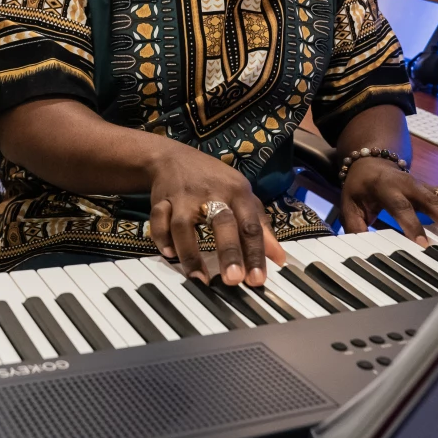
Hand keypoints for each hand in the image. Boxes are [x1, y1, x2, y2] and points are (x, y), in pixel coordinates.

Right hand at [148, 146, 285, 286]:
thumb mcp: (241, 195)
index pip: (250, 224)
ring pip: (184, 224)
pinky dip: (161, 237)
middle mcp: (211, 193)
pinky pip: (158, 220)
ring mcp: (184, 196)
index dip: (255, 253)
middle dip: (228, 251)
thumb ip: (260, 226)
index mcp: (237, 192)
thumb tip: (279, 258)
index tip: (257, 280)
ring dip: (190, 252)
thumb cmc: (214, 180)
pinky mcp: (161, 200)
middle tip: (233, 280)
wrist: (173, 157)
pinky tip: (168, 254)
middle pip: (221, 222)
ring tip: (198, 278)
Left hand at [340, 159, 437, 246]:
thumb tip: (358, 246)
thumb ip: (354, 225)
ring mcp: (424, 184)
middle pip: (433, 201)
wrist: (370, 163)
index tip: (425, 245)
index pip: (401, 207)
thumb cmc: (360, 187)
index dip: (413, 225)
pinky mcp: (433, 186)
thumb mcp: (349, 204)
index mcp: (386, 187)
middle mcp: (409, 184)